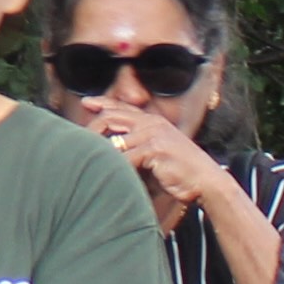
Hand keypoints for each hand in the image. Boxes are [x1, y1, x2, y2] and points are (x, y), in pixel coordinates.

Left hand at [76, 95, 221, 230]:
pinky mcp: (155, 149)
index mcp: (152, 121)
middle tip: (77, 139)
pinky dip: (115, 168)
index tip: (86, 103)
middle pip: (112, 117)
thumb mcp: (159, 150)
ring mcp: (154, 134)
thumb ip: (139, 145)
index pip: (122, 108)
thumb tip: (113, 148)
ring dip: (100, 153)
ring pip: (115, 141)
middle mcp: (152, 123)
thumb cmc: (181, 170)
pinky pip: (125, 158)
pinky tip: (106, 174)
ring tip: (86, 161)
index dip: (102, 103)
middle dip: (92, 128)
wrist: (207, 180)